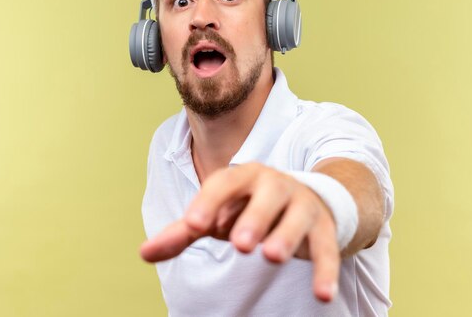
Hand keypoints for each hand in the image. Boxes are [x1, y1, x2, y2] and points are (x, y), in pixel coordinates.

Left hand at [139, 162, 339, 301]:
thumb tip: (144, 252)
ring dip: (287, 236)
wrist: (305, 199)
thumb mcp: (218, 215)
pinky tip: (322, 295)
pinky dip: (325, 270)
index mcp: (246, 177)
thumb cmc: (250, 208)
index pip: (226, 182)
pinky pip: (327, 249)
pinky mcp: (324, 229)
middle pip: (268, 194)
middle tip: (239, 243)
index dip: (209, 201)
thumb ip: (184, 232)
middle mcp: (277, 185)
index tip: (192, 225)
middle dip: (254, 216)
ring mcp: (303, 205)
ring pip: (298, 217)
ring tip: (271, 257)